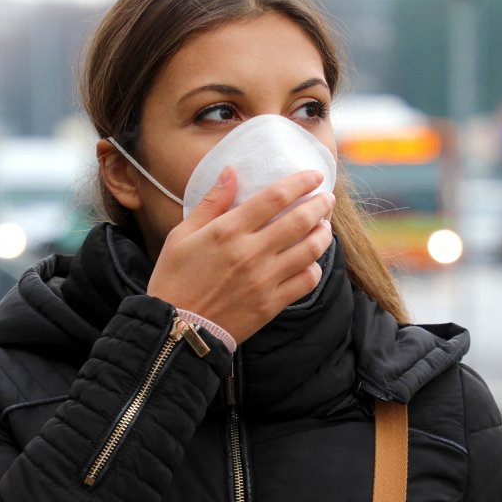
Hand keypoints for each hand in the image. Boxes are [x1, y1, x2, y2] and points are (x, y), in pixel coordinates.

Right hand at [147, 166, 334, 343]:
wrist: (175, 329)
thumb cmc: (173, 279)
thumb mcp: (181, 235)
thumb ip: (211, 202)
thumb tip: (231, 171)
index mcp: (228, 231)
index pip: (275, 197)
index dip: (300, 182)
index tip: (314, 176)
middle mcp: (250, 253)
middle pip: (300, 220)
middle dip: (320, 205)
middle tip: (327, 199)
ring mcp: (264, 280)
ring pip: (310, 250)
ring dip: (323, 234)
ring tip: (324, 226)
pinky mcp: (271, 304)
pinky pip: (306, 282)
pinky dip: (314, 268)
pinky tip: (311, 261)